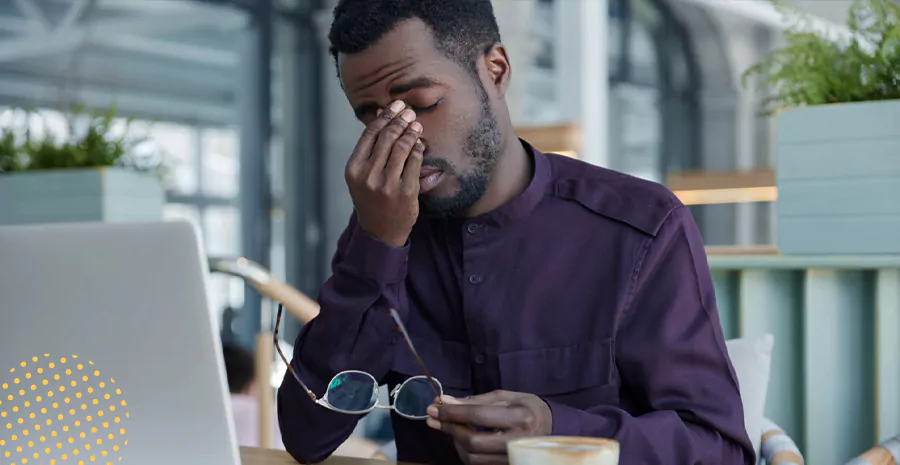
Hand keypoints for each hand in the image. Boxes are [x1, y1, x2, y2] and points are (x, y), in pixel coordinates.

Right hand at [345, 100, 424, 247]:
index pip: (370, 134)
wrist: (380, 231)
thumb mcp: (362, 174)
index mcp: (354, 169)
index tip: (395, 105)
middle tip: (409, 111)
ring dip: (411, 132)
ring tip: (416, 124)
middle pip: (387, 137)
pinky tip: (420, 143)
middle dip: (400, 120)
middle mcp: (368, 176)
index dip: (385, 116)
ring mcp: (387, 184)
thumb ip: (370, 147)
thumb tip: (381, 112)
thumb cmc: (371, 197)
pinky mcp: (405, 192)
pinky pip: (415, 162)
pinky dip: (418, 149)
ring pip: (402, 147)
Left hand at [426, 391, 552, 464]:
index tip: (434, 407)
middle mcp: (518, 441)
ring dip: (454, 441)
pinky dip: (464, 451)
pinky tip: (461, 438)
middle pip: (473, 441)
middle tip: (434, 417)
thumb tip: (444, 401)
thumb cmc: (526, 407)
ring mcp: (513, 458)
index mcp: (520, 417)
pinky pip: (478, 464)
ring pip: (473, 457)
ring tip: (449, 426)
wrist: (551, 428)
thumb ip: (475, 401)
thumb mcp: (505, 397)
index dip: (453, 412)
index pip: (479, 416)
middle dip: (450, 428)